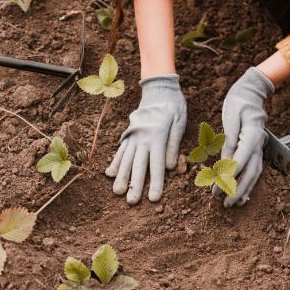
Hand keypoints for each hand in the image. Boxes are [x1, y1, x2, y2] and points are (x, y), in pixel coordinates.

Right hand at [106, 74, 186, 203]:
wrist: (157, 87)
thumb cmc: (173, 106)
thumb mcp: (180, 121)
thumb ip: (173, 143)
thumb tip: (168, 166)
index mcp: (158, 136)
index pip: (157, 165)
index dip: (156, 183)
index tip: (154, 199)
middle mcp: (143, 138)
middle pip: (138, 165)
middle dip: (135, 185)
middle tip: (131, 202)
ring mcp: (133, 136)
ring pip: (126, 160)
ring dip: (121, 177)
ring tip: (117, 192)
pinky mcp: (128, 134)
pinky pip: (121, 150)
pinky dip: (115, 163)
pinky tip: (110, 174)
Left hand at [213, 67, 274, 206]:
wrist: (251, 93)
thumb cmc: (238, 103)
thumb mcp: (230, 119)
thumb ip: (229, 141)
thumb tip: (225, 162)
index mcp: (252, 136)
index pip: (241, 161)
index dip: (230, 176)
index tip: (218, 188)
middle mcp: (258, 145)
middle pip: (250, 172)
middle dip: (237, 189)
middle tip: (224, 202)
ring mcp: (258, 148)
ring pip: (254, 174)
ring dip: (243, 190)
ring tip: (232, 203)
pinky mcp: (254, 150)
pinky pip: (253, 170)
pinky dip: (248, 183)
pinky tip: (241, 194)